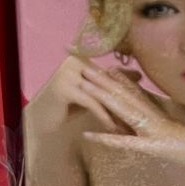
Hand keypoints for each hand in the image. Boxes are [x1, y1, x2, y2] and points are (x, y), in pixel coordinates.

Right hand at [30, 56, 149, 132]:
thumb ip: (110, 82)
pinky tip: (113, 128)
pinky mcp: (65, 88)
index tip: (143, 106)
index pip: (110, 74)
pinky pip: (91, 103)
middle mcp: (75, 60)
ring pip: (101, 93)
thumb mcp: (92, 92)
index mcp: (82, 57)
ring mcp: (68, 73)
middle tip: (141, 118)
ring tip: (130, 126)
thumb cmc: (68, 105)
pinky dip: (104, 116)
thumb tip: (138, 74)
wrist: (41, 120)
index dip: (126, 90)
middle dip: (124, 103)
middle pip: (107, 83)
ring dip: (117, 112)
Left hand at [77, 66, 184, 185]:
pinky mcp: (154, 146)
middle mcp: (151, 114)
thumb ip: (158, 114)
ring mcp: (152, 128)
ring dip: (101, 95)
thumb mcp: (174, 124)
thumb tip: (141, 107)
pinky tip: (90, 135)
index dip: (107, 73)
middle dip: (97, 76)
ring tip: (82, 83)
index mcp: (155, 108)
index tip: (89, 60)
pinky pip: (126, 141)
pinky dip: (107, 138)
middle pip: (119, 91)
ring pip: (121, 107)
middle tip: (76, 61)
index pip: (126, 85)